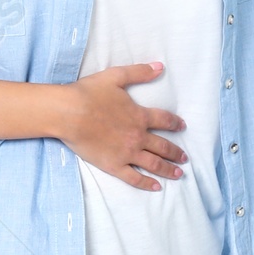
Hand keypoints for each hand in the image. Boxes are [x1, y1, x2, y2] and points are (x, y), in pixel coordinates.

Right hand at [59, 62, 185, 190]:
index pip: (164, 120)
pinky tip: (156, 187)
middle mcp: (138, 136)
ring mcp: (127, 153)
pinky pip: (134, 177)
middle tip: (184, 158)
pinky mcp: (113, 165)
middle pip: (163, 146)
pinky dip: (146, 183)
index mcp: (139, 116)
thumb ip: (139, 72)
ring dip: (168, 169)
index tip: (182, 127)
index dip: (175, 123)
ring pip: (153, 163)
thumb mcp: (116, 76)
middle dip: (176, 152)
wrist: (69, 113)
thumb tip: (160, 67)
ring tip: (178, 174)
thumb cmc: (89, 93)